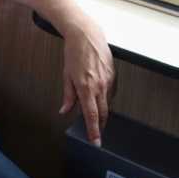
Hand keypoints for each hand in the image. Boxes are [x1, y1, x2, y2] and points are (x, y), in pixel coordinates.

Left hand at [59, 21, 115, 145]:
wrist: (86, 35)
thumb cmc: (74, 53)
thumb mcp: (66, 75)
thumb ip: (68, 96)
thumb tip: (65, 110)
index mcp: (85, 87)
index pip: (91, 115)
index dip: (94, 130)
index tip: (95, 141)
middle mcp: (99, 86)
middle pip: (102, 113)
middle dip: (100, 125)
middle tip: (96, 134)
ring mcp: (108, 81)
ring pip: (107, 103)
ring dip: (102, 111)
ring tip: (96, 117)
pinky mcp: (114, 75)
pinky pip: (110, 92)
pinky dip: (104, 97)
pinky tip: (98, 97)